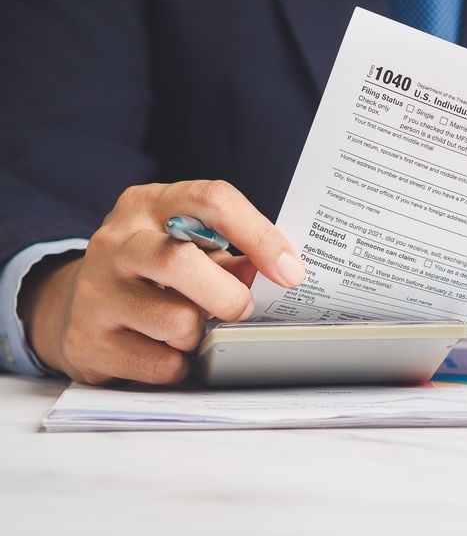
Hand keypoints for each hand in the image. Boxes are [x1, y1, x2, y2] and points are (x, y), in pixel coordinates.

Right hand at [18, 180, 304, 384]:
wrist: (75, 302)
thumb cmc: (152, 269)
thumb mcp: (189, 244)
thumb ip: (232, 254)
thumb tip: (280, 272)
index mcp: (150, 204)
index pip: (212, 201)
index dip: (260, 236)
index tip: (291, 271)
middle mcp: (117, 240)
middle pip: (178, 260)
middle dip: (227, 295)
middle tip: (243, 310)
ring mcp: (96, 290)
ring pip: (173, 321)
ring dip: (200, 334)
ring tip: (194, 329)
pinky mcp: (86, 340)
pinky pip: (158, 363)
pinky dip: (179, 364)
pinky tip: (170, 351)